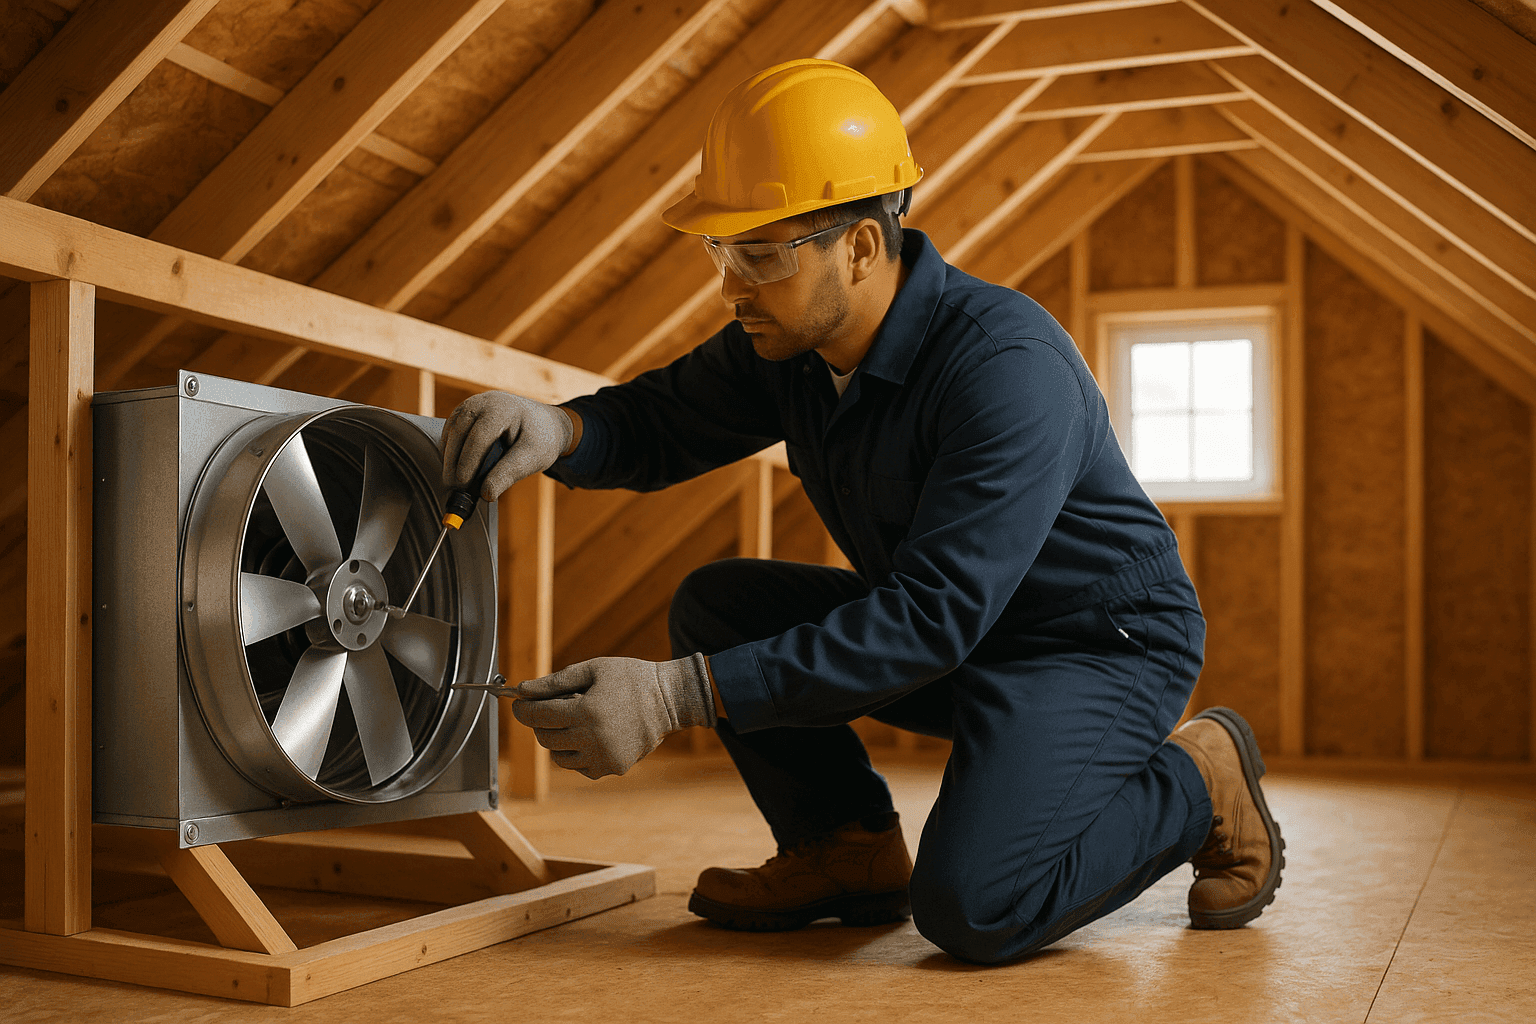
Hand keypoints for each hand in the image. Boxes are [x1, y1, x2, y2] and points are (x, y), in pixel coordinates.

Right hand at [440, 391, 573, 500]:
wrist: (544, 424)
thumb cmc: (540, 440)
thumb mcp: (532, 458)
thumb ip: (509, 474)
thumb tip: (486, 494)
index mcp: (504, 409)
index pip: (480, 435)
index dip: (468, 461)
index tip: (462, 483)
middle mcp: (485, 401)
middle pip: (460, 430)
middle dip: (453, 460)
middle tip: (452, 487)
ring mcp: (473, 404)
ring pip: (452, 429)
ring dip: (448, 456)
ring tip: (451, 481)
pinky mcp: (467, 412)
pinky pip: (451, 430)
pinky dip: (450, 449)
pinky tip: (454, 468)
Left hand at [510, 654, 716, 778]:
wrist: (669, 700)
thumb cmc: (630, 678)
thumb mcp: (593, 670)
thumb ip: (555, 681)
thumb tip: (523, 690)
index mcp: (587, 711)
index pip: (538, 716)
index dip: (522, 710)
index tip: (518, 704)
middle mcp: (593, 739)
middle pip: (545, 738)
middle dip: (540, 722)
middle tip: (550, 708)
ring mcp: (604, 757)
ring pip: (559, 757)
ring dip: (558, 739)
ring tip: (575, 721)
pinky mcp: (612, 768)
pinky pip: (579, 767)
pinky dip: (576, 753)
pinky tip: (591, 735)